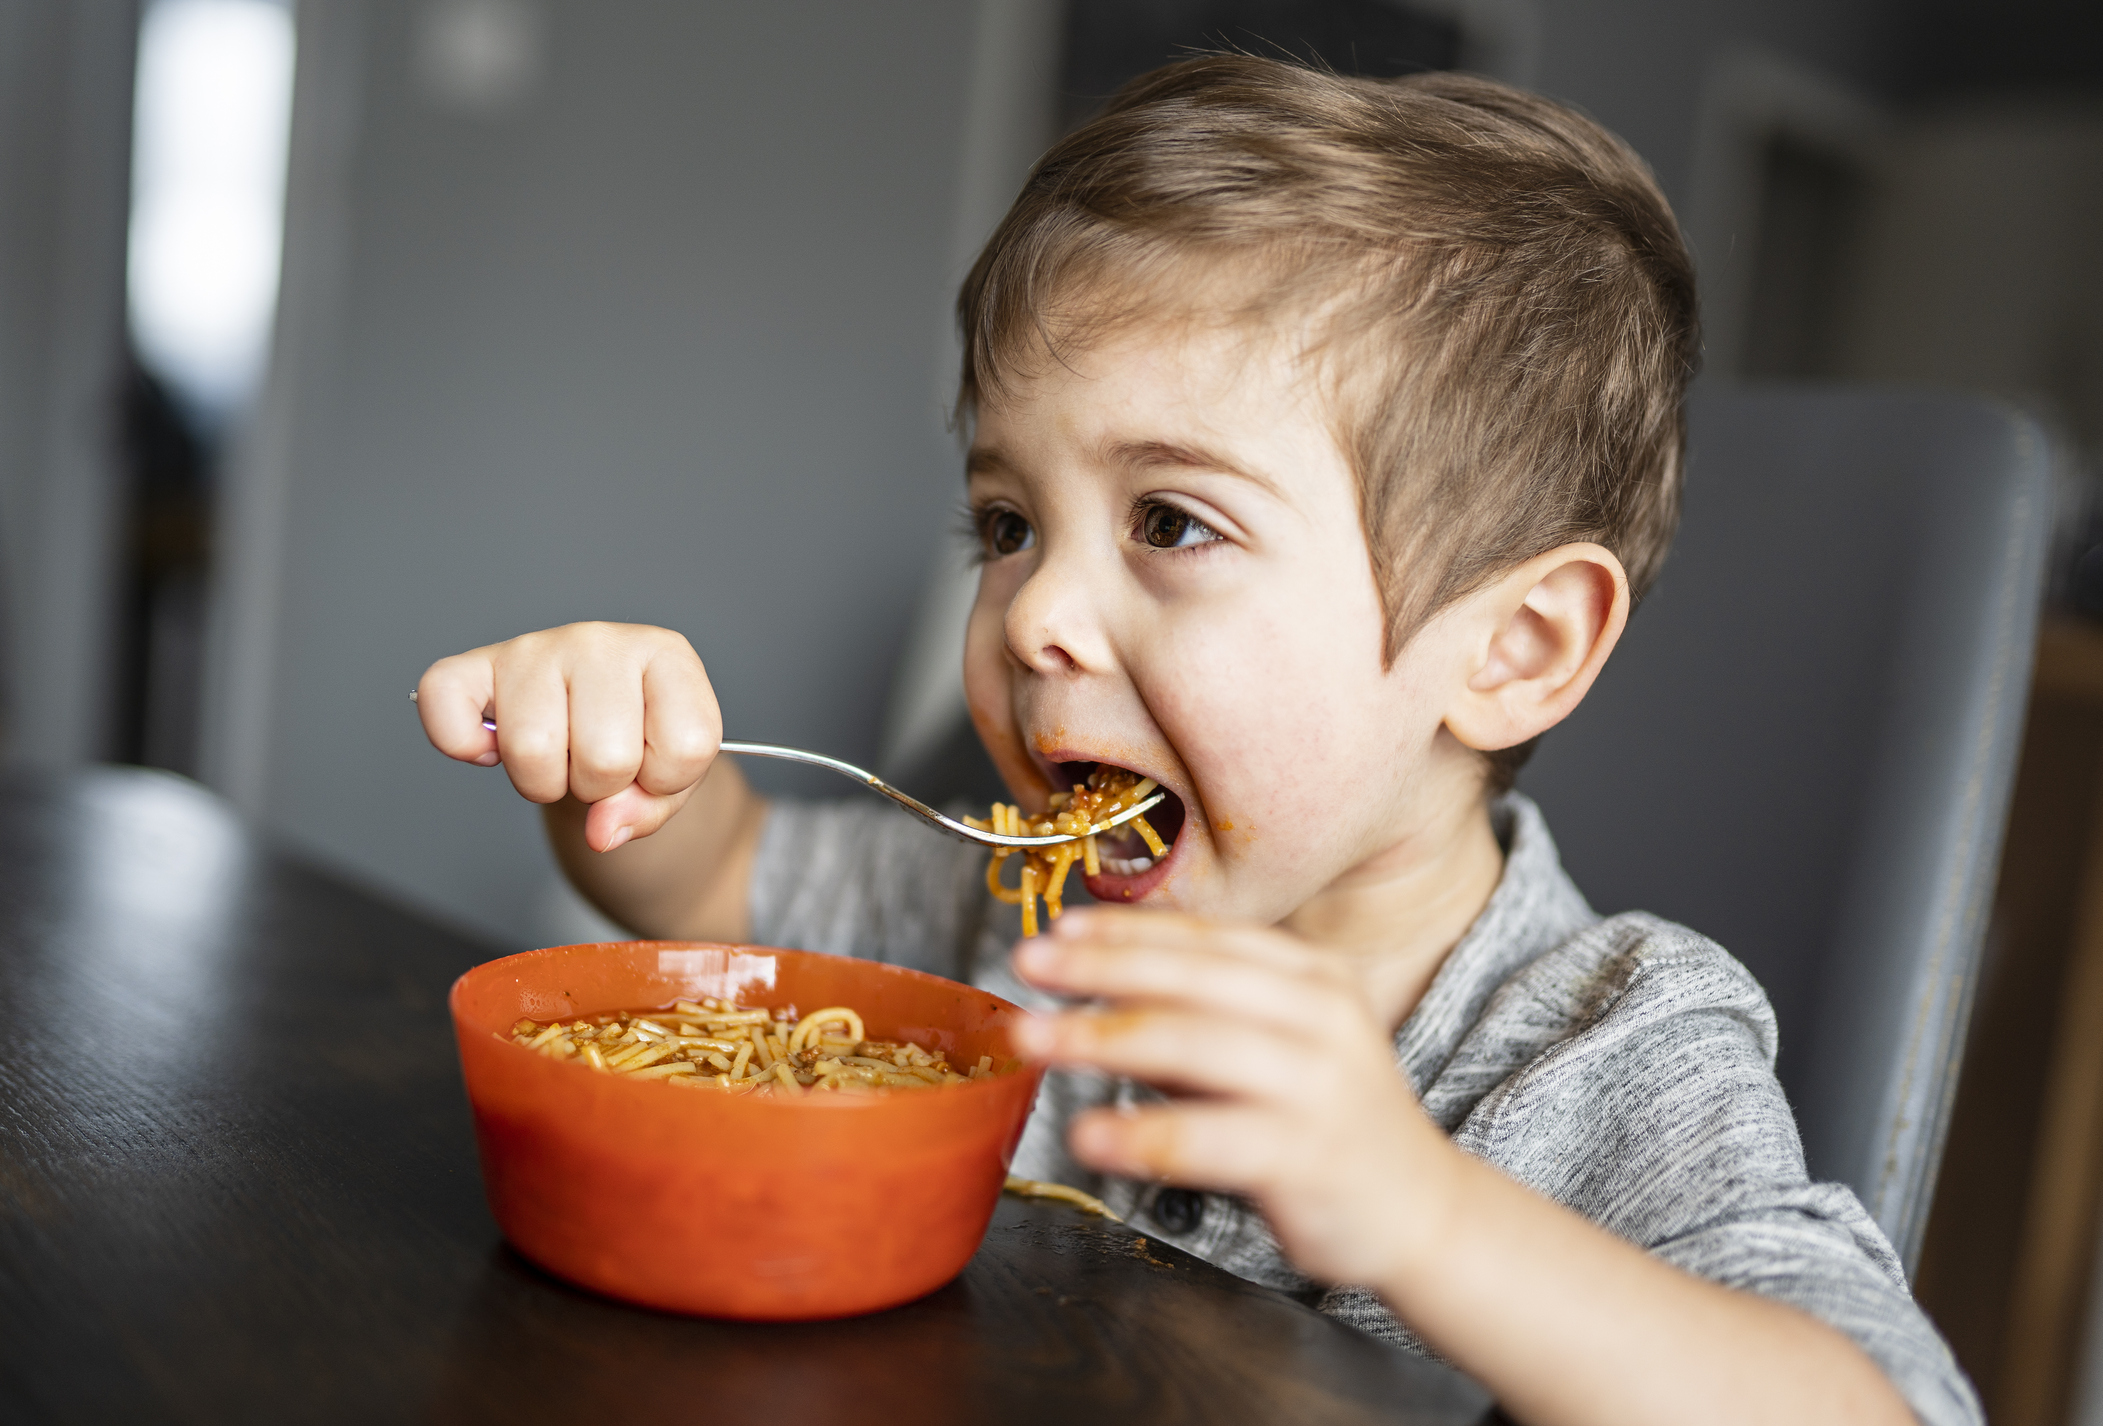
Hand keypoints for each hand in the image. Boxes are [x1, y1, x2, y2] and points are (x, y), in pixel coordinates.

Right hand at [416, 622, 719, 852]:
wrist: (593, 718)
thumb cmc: (637, 740)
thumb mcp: (671, 779)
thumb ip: (649, 809)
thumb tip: (600, 829)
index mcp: (667, 657)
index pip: (684, 747)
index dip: (667, 781)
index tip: (653, 763)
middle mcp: (601, 640)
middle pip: (605, 757)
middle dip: (600, 786)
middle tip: (595, 763)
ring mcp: (536, 647)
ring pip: (532, 749)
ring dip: (542, 780)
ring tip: (556, 754)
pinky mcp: (477, 664)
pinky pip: (445, 703)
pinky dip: (461, 743)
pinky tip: (491, 745)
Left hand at [1009, 907, 1457, 1286]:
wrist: (1422, 1210)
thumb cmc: (1330, 1119)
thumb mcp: (1278, 1046)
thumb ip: (1199, 1015)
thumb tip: (1091, 984)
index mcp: (1312, 976)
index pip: (1206, 937)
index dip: (1126, 929)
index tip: (1058, 928)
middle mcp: (1321, 1016)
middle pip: (1191, 977)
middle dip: (1099, 968)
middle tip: (1026, 966)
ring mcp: (1316, 1085)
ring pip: (1191, 1045)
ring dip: (1100, 1038)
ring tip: (1032, 1040)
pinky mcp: (1306, 1156)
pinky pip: (1205, 1138)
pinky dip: (1139, 1133)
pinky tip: (1086, 1132)